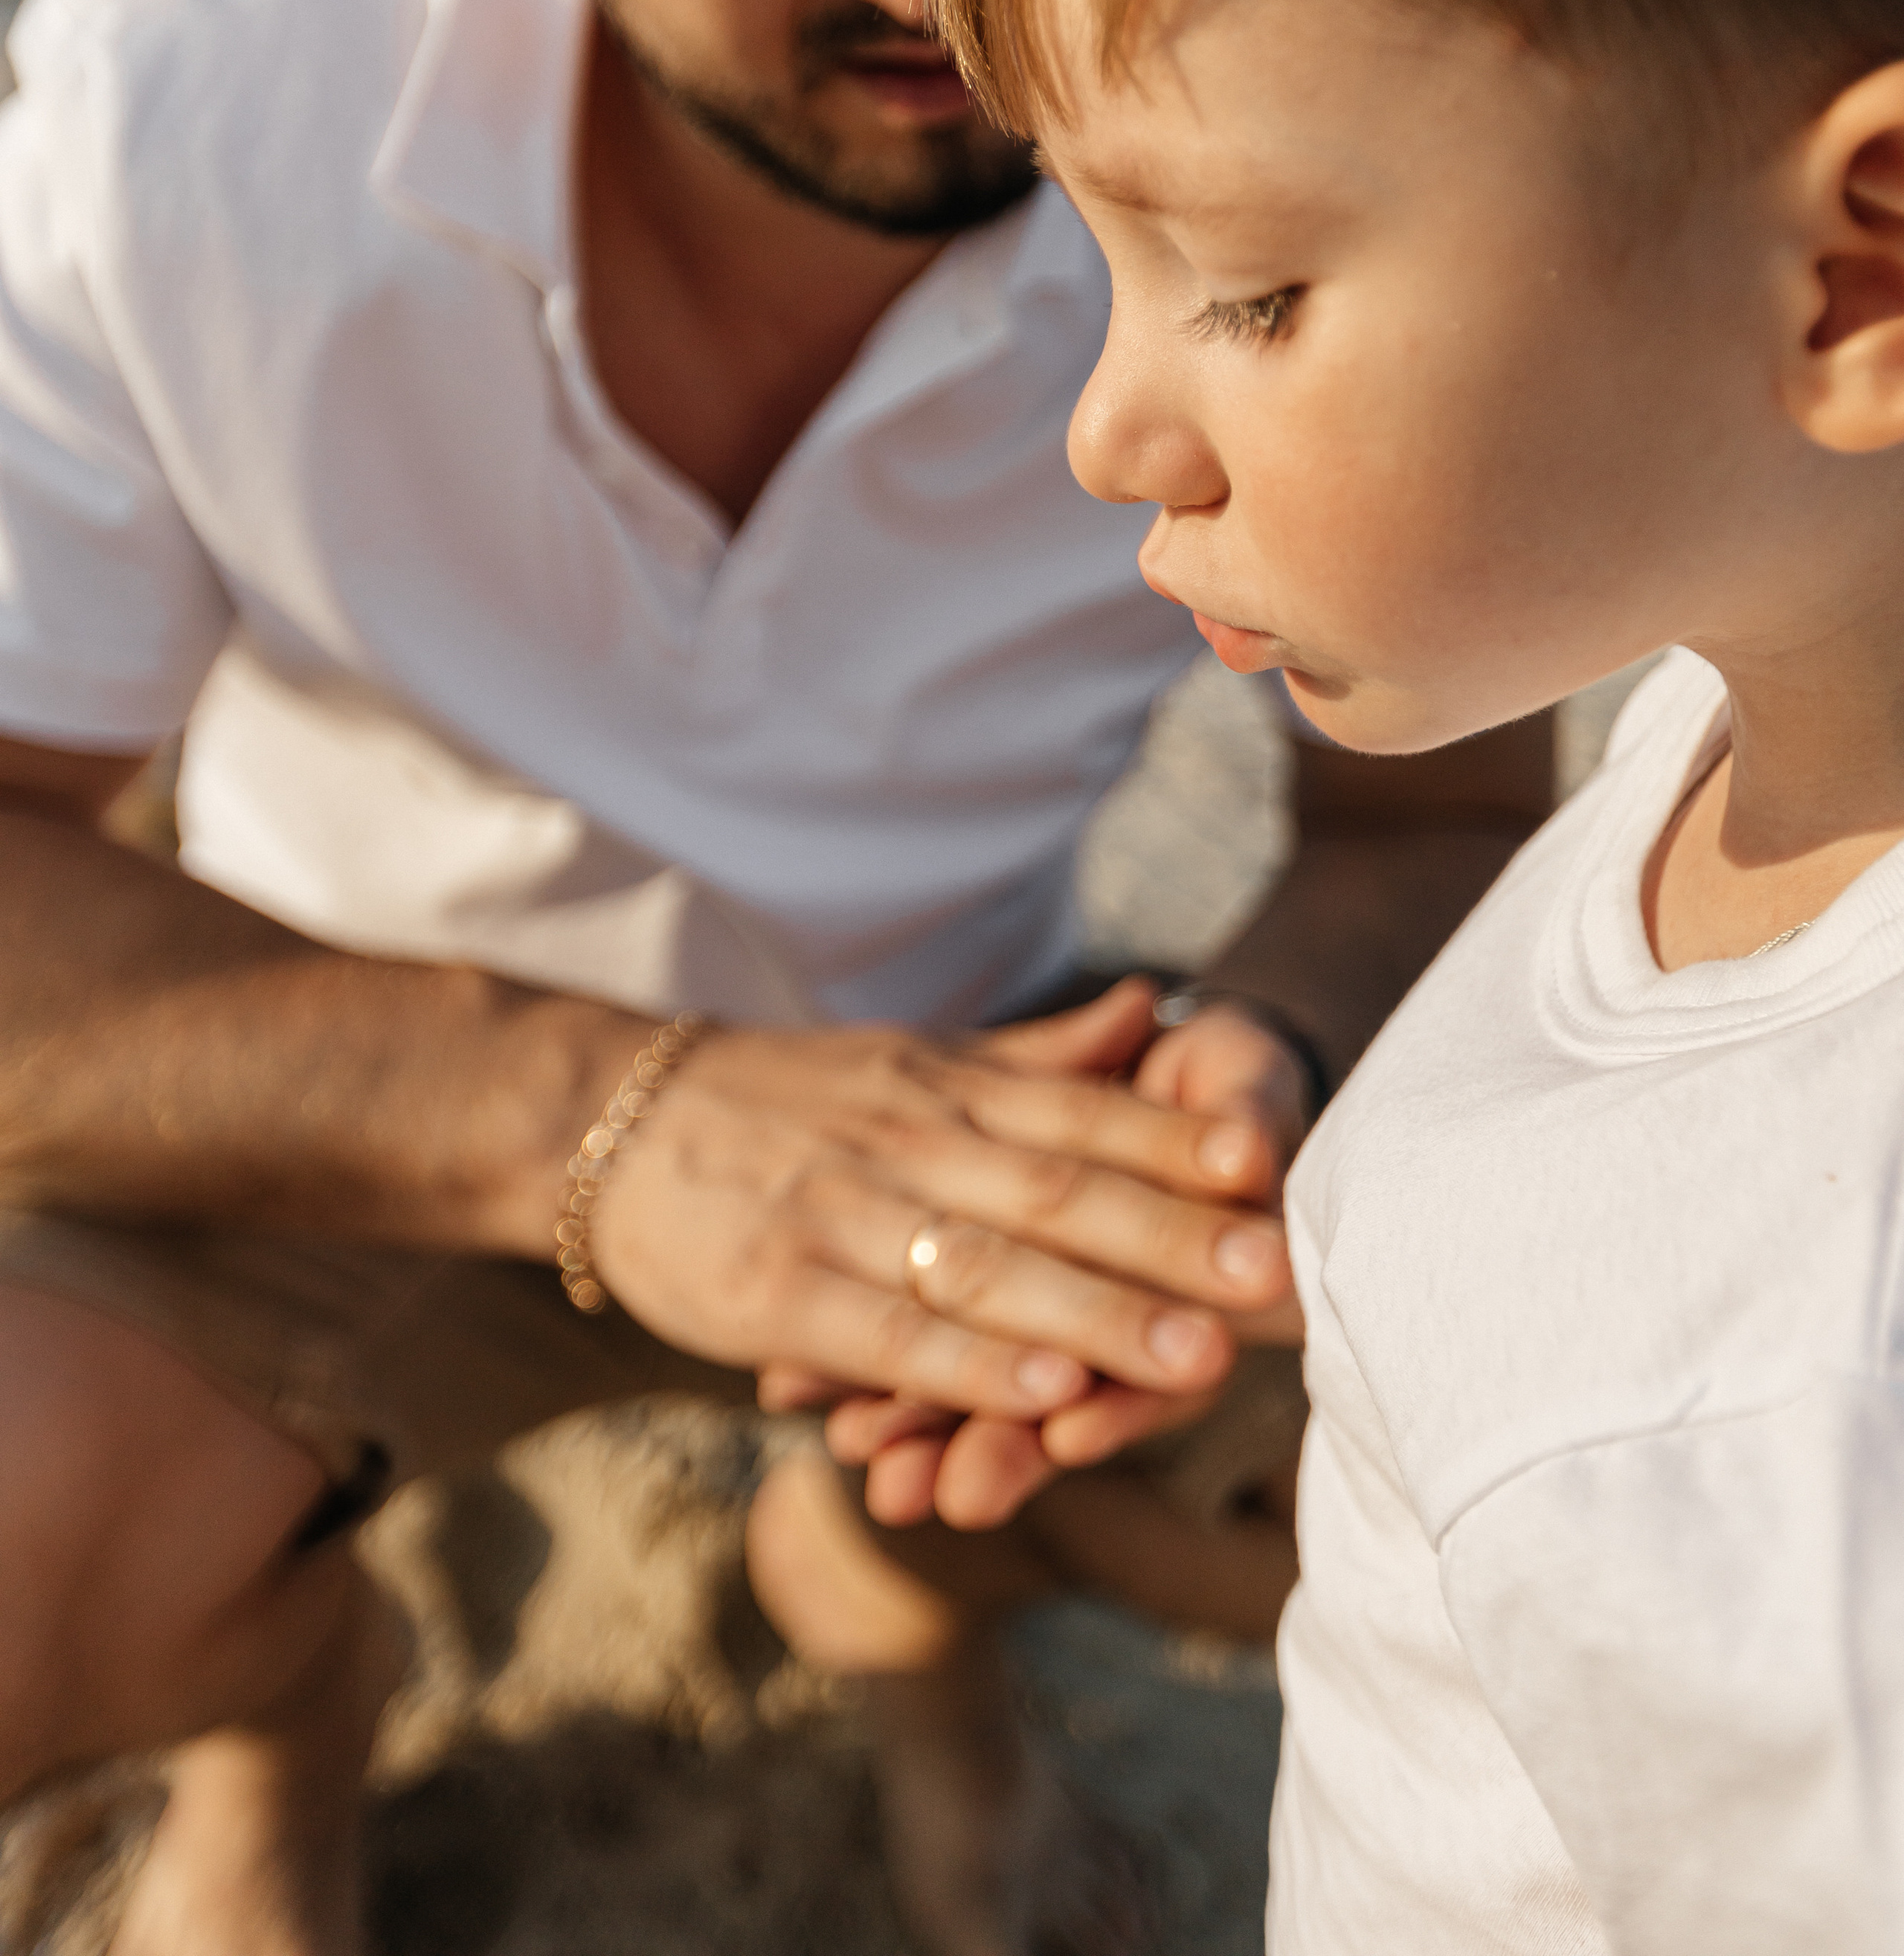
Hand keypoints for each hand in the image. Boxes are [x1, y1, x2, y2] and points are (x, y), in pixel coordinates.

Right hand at [598, 979, 1287, 1433]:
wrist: (607, 1120)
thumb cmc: (785, 1100)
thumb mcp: (915, 1056)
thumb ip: (1038, 1055)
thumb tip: (1154, 1008)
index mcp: (952, 1087)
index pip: (1086, 1114)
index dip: (1180, 1144)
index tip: (1274, 1168)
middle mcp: (910, 1140)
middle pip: (1060, 1191)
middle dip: (1174, 1238)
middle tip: (1276, 1274)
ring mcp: (843, 1216)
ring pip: (986, 1270)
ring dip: (1096, 1314)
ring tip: (1195, 1356)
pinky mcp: (780, 1294)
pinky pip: (891, 1336)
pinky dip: (969, 1366)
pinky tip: (1042, 1393)